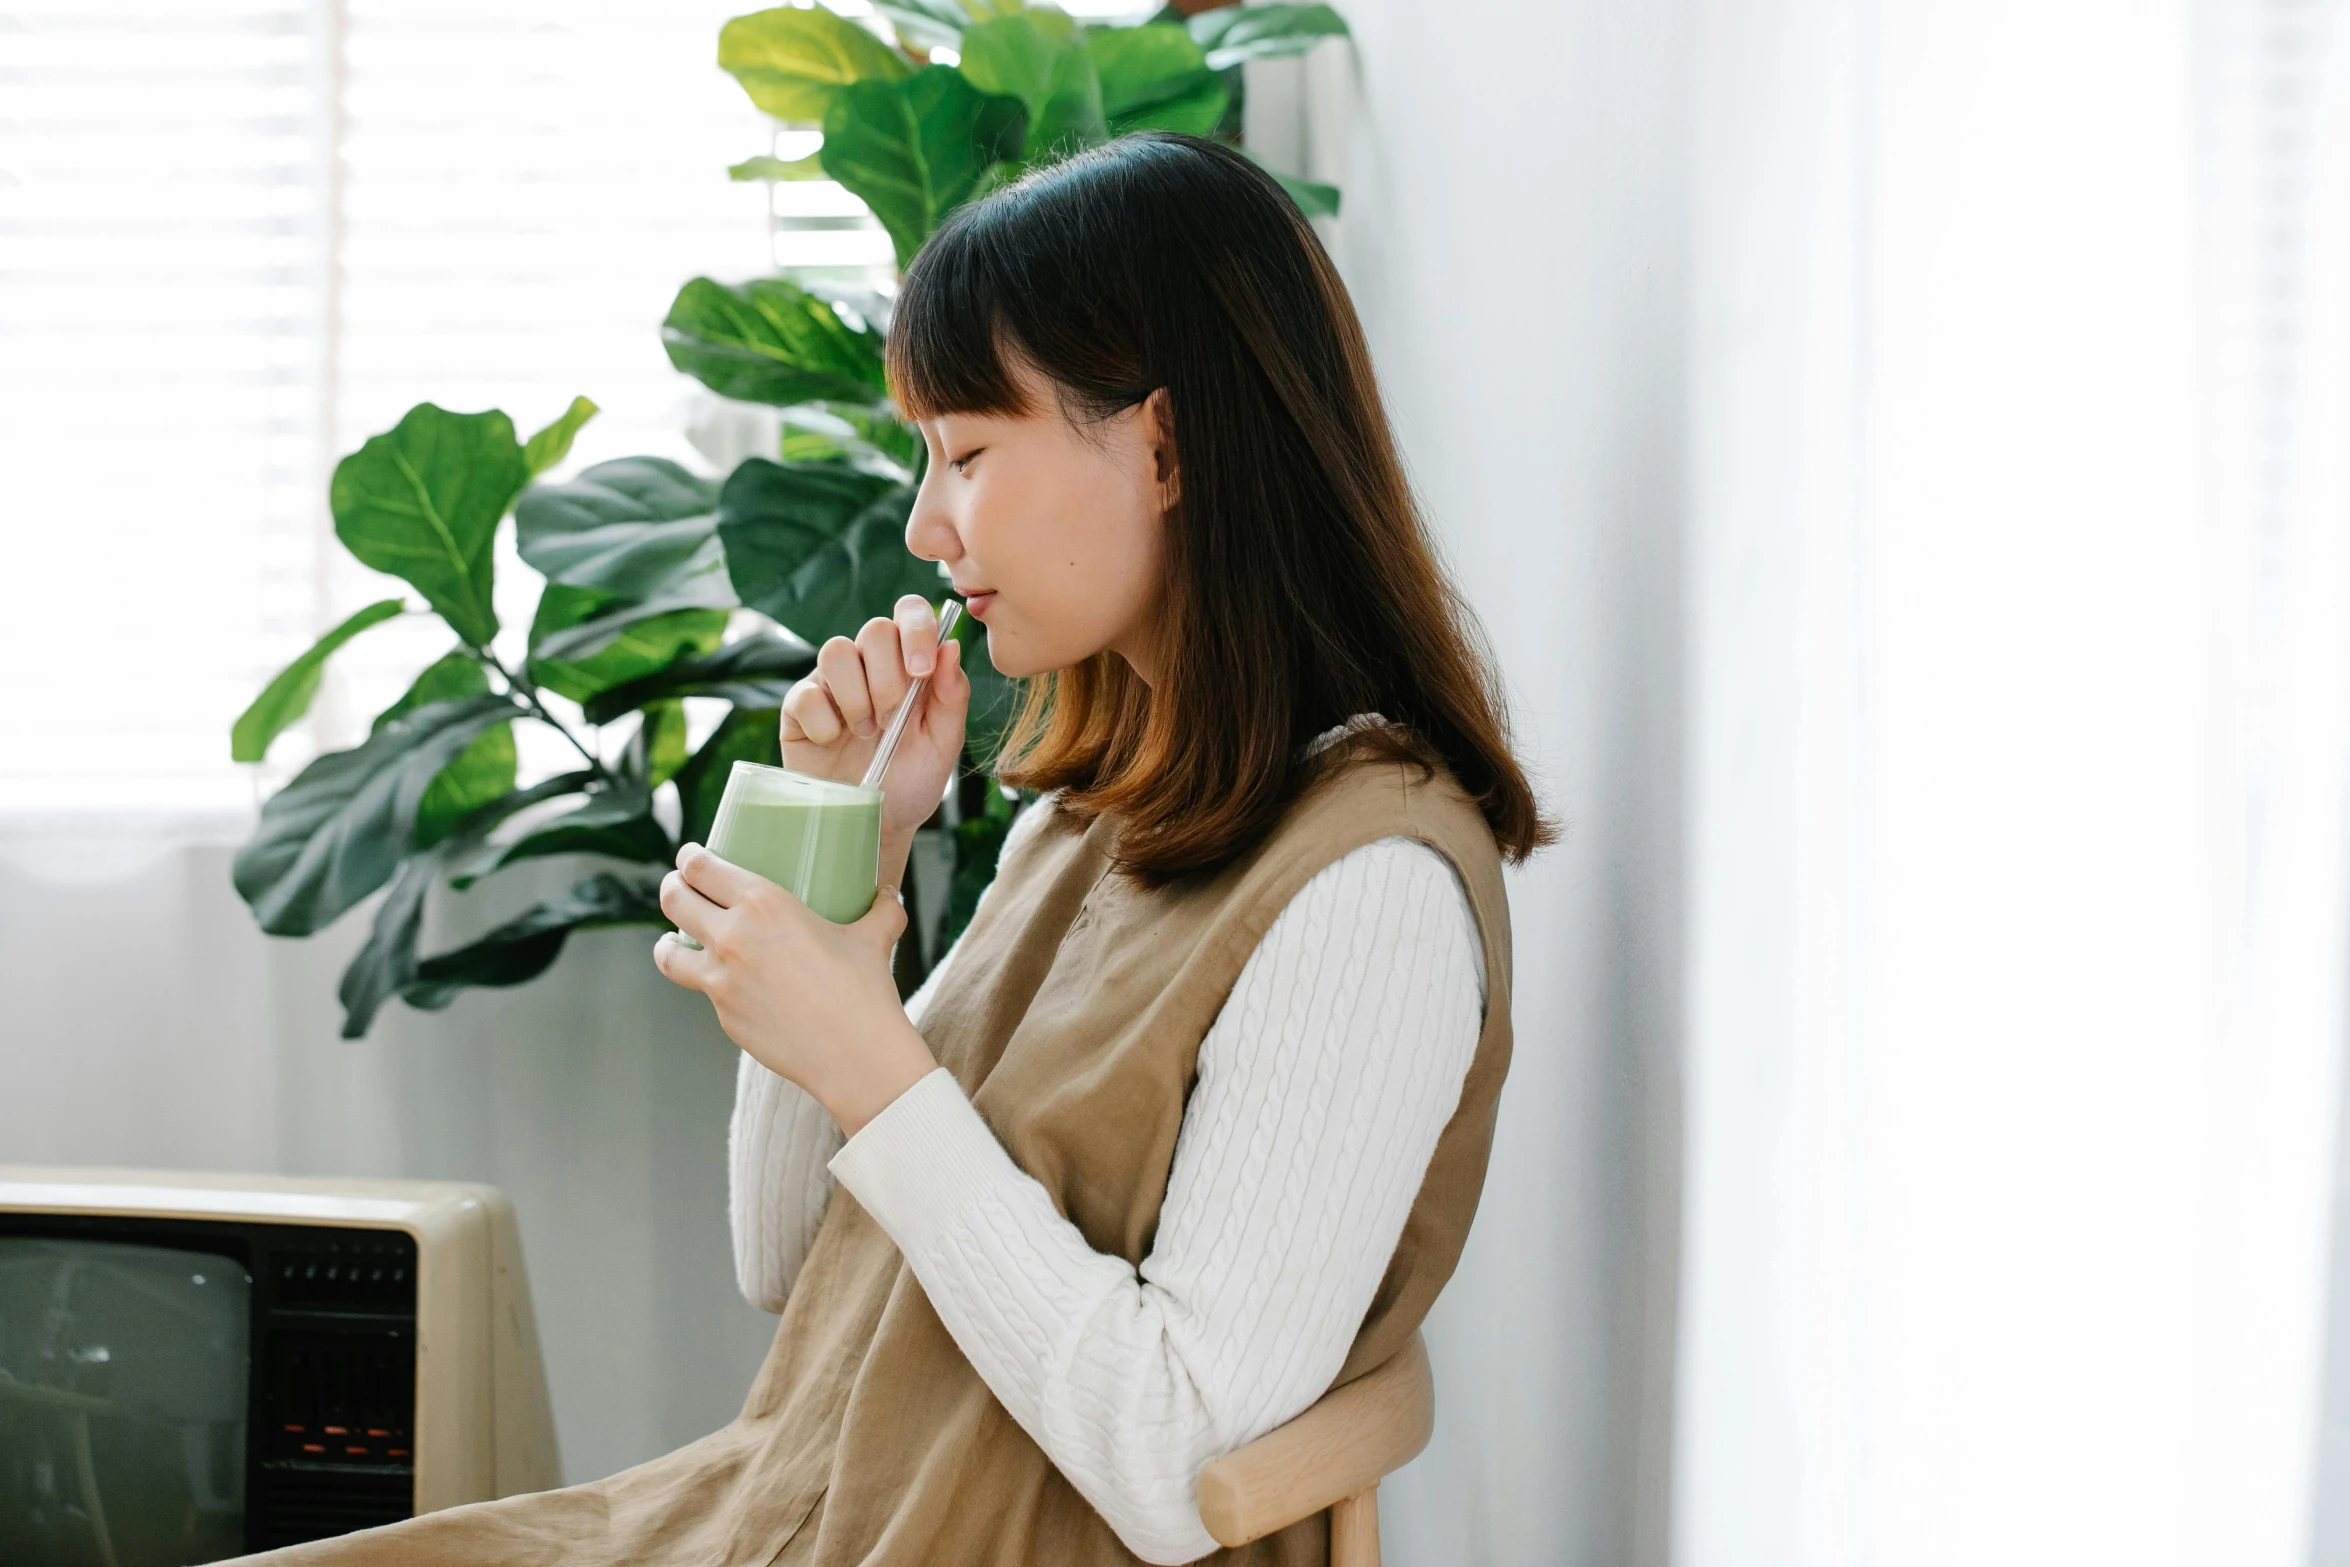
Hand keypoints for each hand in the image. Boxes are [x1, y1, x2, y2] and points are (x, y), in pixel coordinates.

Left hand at [653, 843, 937, 1135]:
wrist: (856, 1056)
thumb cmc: (865, 991)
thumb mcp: (875, 936)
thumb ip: (880, 909)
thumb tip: (890, 894)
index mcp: (763, 904)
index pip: (701, 868)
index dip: (689, 857)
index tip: (690, 856)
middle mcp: (732, 938)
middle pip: (675, 901)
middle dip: (673, 888)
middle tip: (680, 887)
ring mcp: (722, 982)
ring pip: (669, 954)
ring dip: (667, 942)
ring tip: (672, 939)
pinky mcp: (724, 1017)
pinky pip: (705, 992)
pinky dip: (709, 982)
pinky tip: (725, 983)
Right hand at [782, 594, 968, 882]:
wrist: (875, 824)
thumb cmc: (913, 780)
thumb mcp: (943, 743)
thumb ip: (952, 696)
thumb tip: (952, 646)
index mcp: (909, 663)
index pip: (910, 613)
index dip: (916, 628)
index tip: (921, 670)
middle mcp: (870, 665)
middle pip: (874, 629)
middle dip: (889, 678)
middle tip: (892, 721)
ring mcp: (832, 684)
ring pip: (837, 651)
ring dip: (858, 698)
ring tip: (867, 735)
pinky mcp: (799, 708)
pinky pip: (805, 693)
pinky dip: (823, 721)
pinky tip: (834, 743)